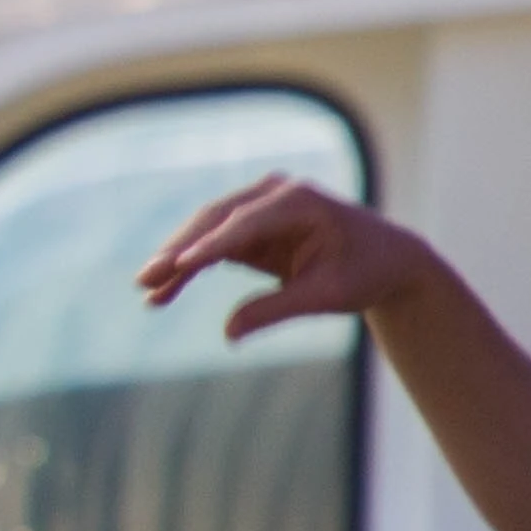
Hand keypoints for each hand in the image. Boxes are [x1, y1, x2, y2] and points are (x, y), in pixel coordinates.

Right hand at [138, 173, 443, 341]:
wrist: (385, 260)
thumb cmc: (363, 273)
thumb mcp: (326, 297)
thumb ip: (277, 310)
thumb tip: (229, 334)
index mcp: (298, 201)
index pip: (243, 223)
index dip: (210, 245)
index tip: (179, 266)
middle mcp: (273, 195)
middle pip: (214, 220)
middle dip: (178, 250)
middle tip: (145, 279)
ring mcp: (258, 207)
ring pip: (205, 231)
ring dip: (176, 260)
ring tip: (147, 291)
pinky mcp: (250, 227)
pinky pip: (211, 245)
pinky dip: (189, 267)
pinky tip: (165, 291)